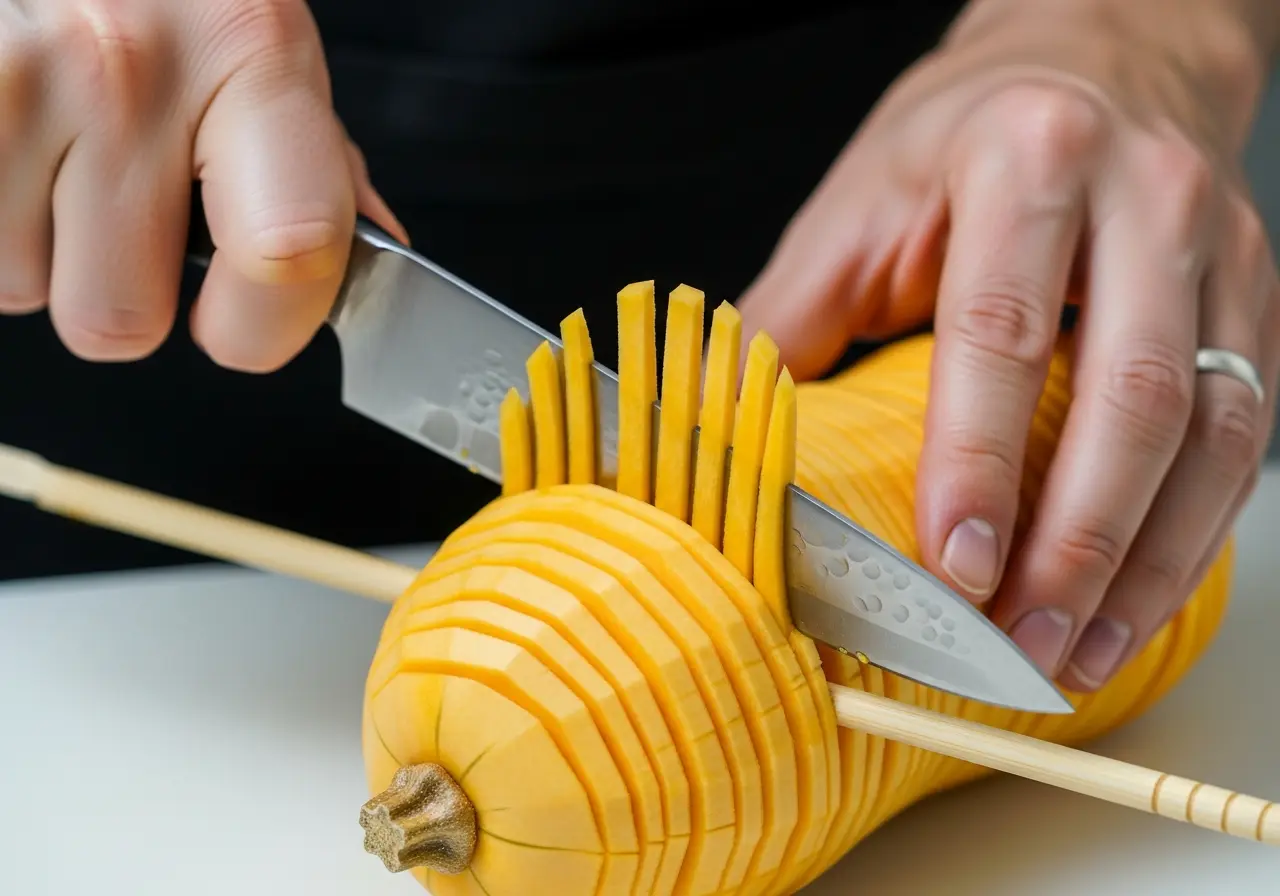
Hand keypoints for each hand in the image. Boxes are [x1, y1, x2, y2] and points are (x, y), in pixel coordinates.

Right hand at [0, 0, 405, 370]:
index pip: (288, 255)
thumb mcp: (266, 53)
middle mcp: (133, 67)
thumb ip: (319, 166)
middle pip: (121, 322)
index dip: (263, 328)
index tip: (243, 322)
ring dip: (46, 248)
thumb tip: (374, 253)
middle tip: (126, 203)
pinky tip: (21, 149)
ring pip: (26, 292)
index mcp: (254, 57)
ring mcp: (25, 76)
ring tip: (62, 154)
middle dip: (125, 287)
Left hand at [736, 0, 1279, 689]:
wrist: (1102, 52)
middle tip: (1019, 645)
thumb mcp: (859, 199)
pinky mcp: (1256, 302)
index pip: (999, 332)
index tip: (955, 569)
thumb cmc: (966, 132)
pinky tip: (1136, 597)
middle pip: (1134, 397)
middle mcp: (1145, 201)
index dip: (979, 463)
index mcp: (1026, 161)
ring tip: (1077, 653)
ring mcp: (1219, 252)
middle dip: (1078, 543)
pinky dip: (1193, 534)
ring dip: (1146, 564)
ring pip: (1214, 432)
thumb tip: (718, 424)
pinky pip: (1248, 435)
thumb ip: (792, 311)